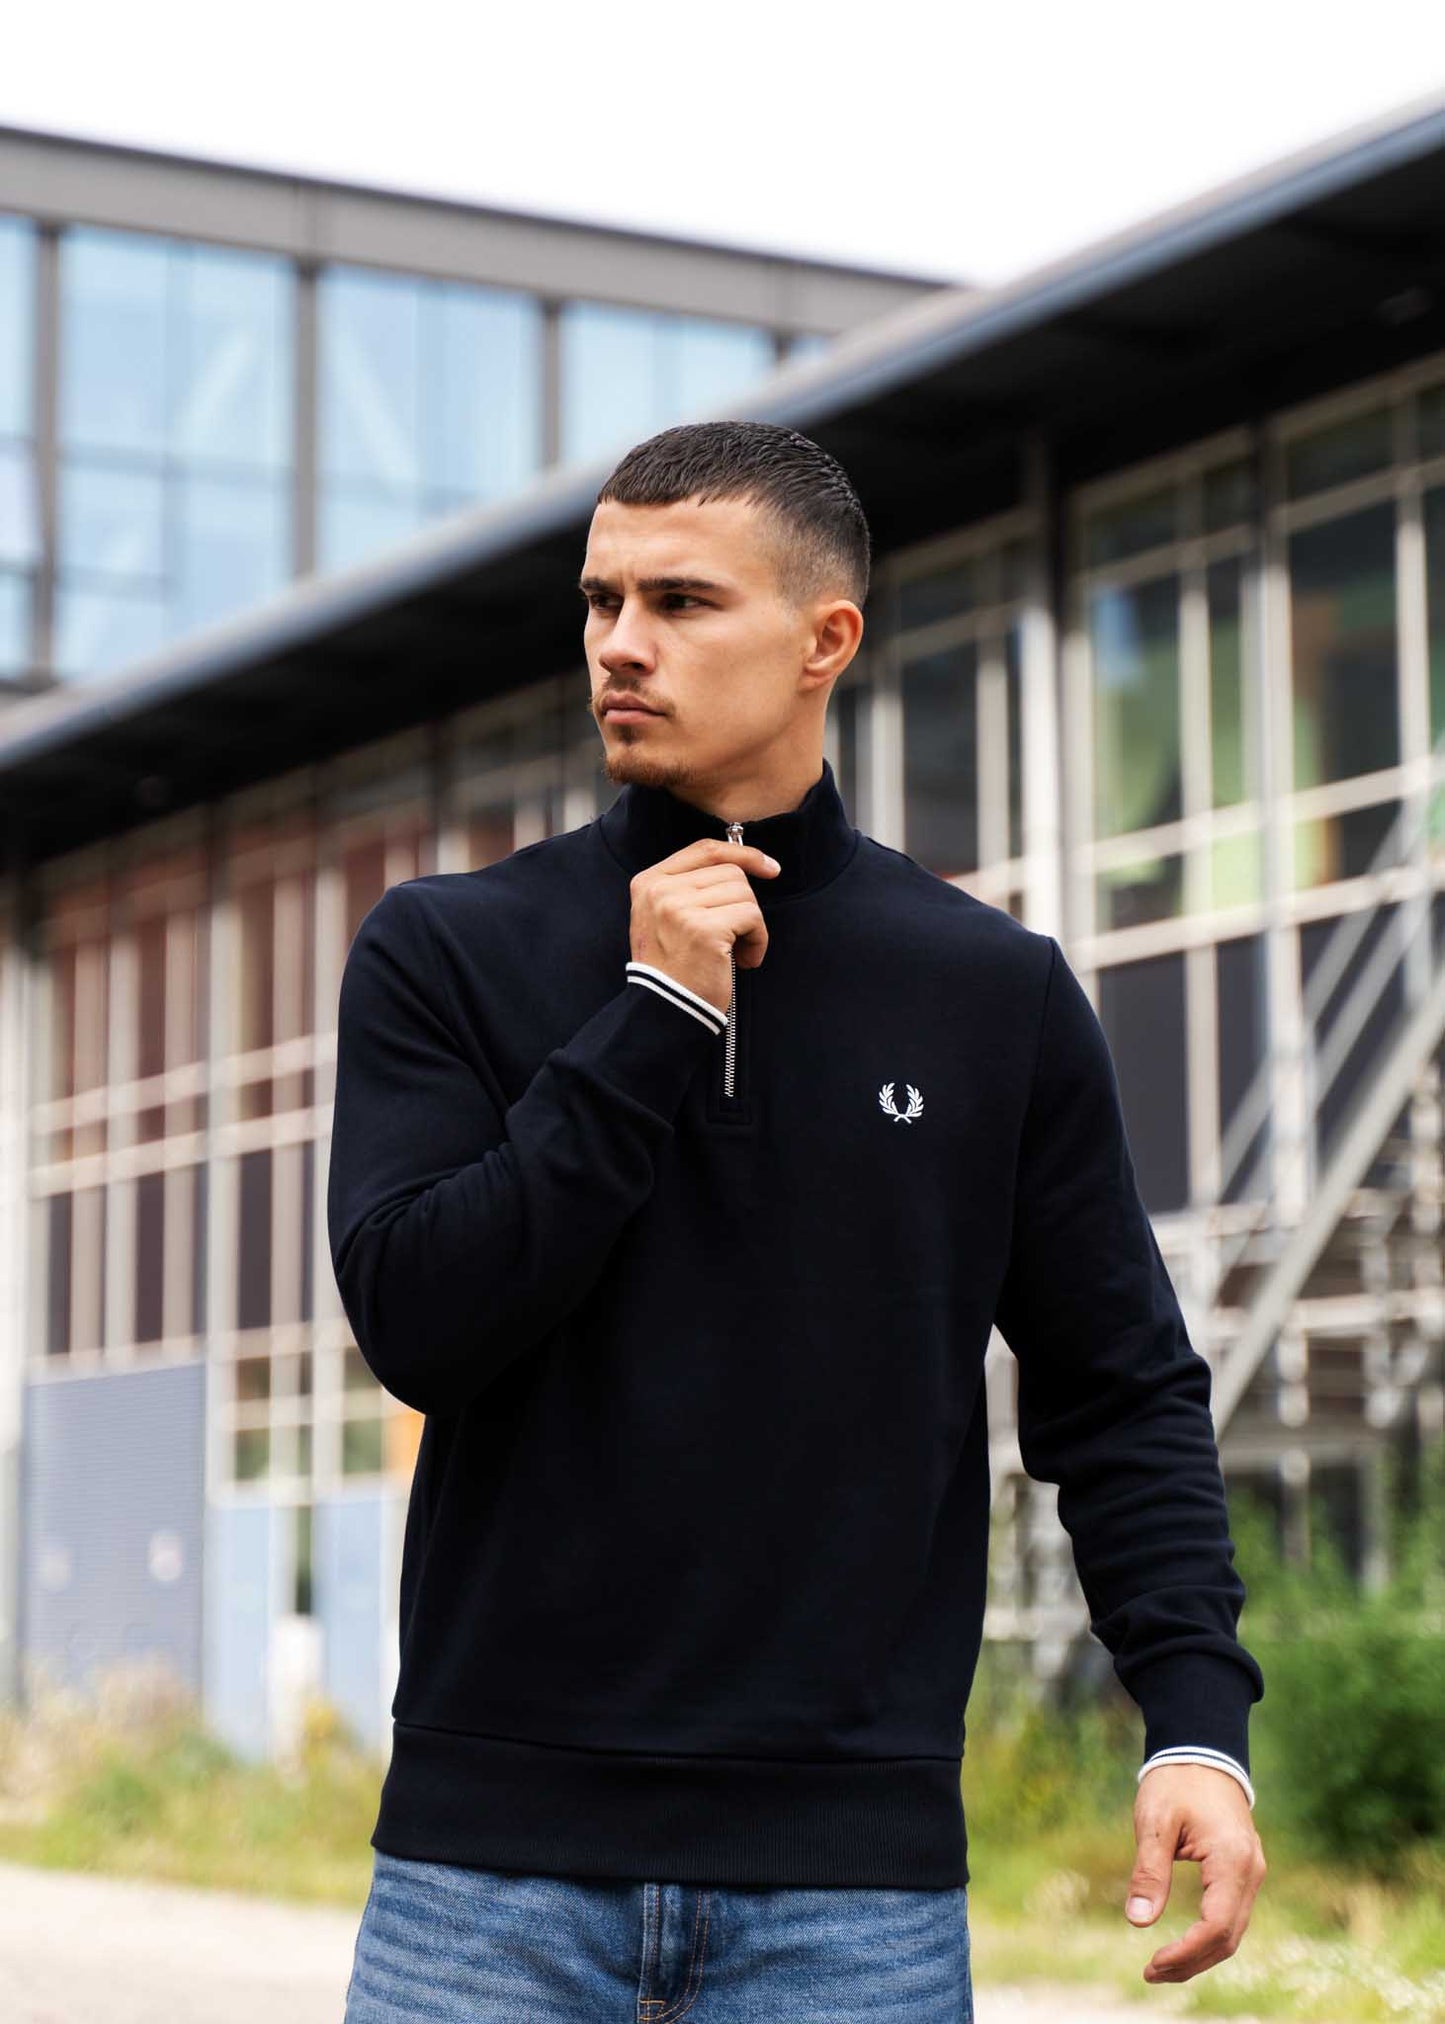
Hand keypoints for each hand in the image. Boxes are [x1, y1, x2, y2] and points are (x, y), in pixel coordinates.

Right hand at [629, 838, 780, 1014]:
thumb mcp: (666, 917)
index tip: (768, 867)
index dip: (742, 853)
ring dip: (752, 925)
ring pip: (744, 893)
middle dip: (744, 905)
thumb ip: (691, 887)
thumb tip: (745, 864)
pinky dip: (758, 941)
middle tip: (736, 938)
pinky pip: (752, 917)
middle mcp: (660, 891)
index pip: (705, 850)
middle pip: (731, 873)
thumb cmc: (674, 968)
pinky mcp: (704, 929)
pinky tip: (744, 961)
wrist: (664, 1010)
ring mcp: (680, 908)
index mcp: (648, 882)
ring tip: (736, 952)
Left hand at [1125, 1763, 1266, 1982]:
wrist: (1202, 1750)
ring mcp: (1252, 1873)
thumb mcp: (1155, 1821)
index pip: (1217, 1926)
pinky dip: (1209, 1938)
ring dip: (1200, 1955)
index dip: (1186, 1952)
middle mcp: (1252, 1872)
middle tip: (1150, 1973)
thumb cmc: (1176, 1782)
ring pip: (1233, 1931)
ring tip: (1161, 1967)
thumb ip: (1149, 1870)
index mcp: (1233, 1860)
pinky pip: (1231, 1916)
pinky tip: (1183, 1946)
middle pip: (1228, 1938)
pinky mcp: (1244, 1872)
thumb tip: (1139, 1921)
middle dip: (1190, 1962)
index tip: (1151, 1964)